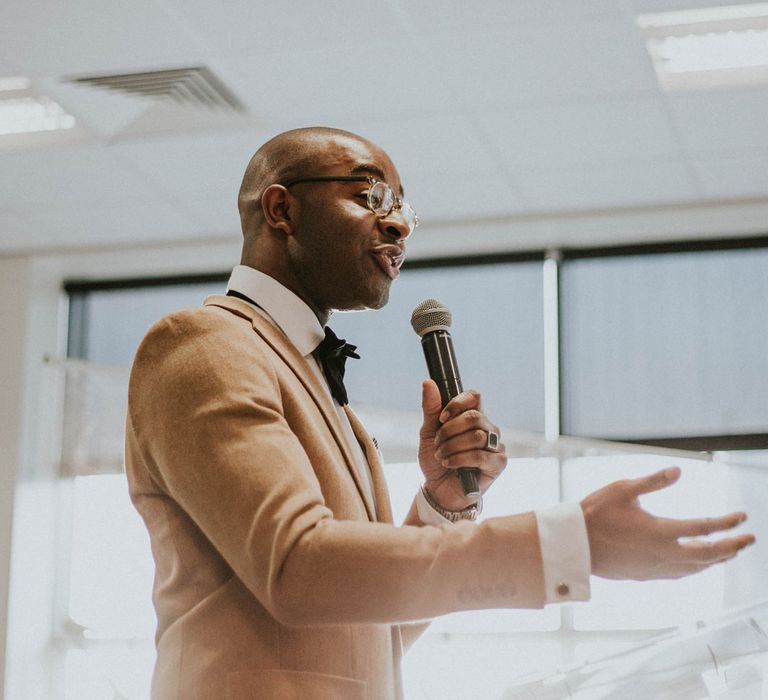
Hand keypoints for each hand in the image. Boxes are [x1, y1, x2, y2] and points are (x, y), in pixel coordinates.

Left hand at [418, 379, 506, 510]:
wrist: (437, 489)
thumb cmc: (436, 459)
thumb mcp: (428, 433)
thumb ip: (431, 409)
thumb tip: (428, 382)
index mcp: (472, 416)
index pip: (474, 396)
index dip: (458, 403)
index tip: (442, 417)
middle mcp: (487, 428)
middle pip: (475, 416)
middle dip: (450, 431)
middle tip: (438, 443)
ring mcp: (495, 446)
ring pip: (477, 436)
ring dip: (452, 447)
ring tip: (442, 456)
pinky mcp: (498, 464)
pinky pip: (481, 455)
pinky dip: (460, 459)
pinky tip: (450, 464)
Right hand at [581, 467, 754, 579]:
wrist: (575, 544)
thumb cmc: (595, 513)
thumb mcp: (623, 489)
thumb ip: (653, 481)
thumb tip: (679, 470)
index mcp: (660, 531)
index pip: (704, 528)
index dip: (726, 523)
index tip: (742, 516)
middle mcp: (663, 554)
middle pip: (708, 554)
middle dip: (732, 546)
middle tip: (749, 540)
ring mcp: (655, 568)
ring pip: (696, 568)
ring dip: (717, 560)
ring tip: (730, 553)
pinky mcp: (646, 575)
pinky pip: (681, 574)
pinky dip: (696, 569)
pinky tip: (698, 565)